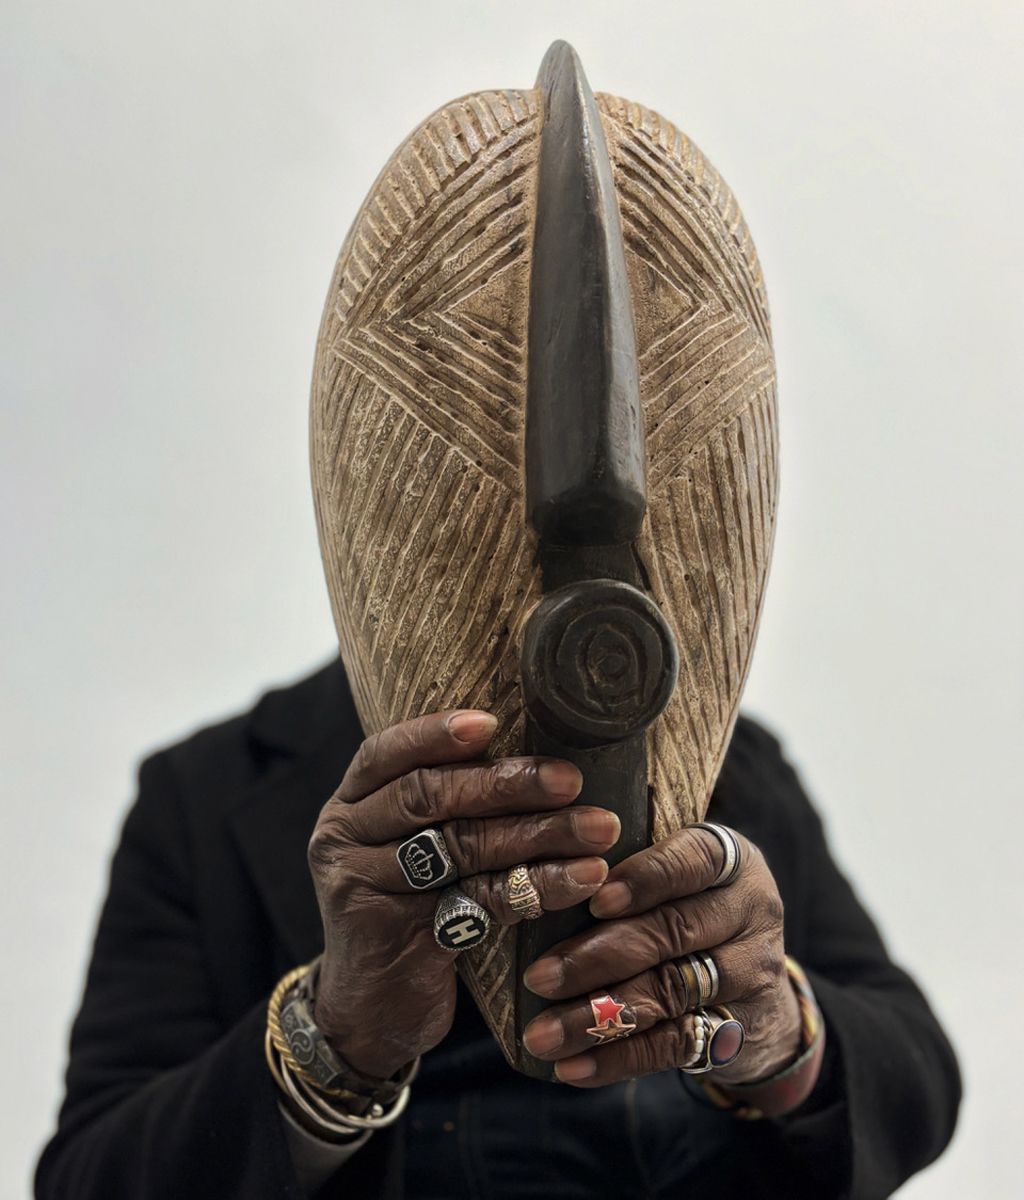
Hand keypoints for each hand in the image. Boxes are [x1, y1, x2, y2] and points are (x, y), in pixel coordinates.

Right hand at [307, 710, 620, 1079]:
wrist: (369, 1011)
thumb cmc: (408, 907)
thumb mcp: (409, 848)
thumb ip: (446, 805)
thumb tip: (539, 755)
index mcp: (350, 802)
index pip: (388, 751)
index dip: (438, 733)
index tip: (494, 722)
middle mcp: (344, 836)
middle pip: (428, 795)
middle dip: (505, 783)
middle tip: (570, 779)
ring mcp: (362, 885)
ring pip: (459, 847)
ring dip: (537, 835)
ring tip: (598, 829)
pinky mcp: (395, 934)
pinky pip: (477, 901)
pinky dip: (536, 887)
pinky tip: (580, 879)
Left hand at [520, 825, 801, 1086]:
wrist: (756, 994)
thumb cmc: (688, 910)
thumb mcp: (676, 876)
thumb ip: (626, 871)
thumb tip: (544, 886)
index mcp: (731, 858)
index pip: (694, 859)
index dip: (646, 879)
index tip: (593, 901)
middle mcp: (752, 909)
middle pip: (672, 931)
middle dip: (598, 956)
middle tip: (540, 978)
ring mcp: (753, 972)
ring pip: (670, 992)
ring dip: (599, 1016)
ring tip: (544, 1033)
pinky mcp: (742, 1029)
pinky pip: (675, 1045)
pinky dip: (619, 1058)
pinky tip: (573, 1067)